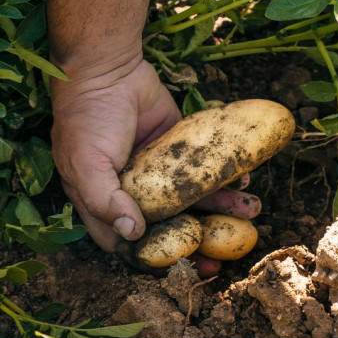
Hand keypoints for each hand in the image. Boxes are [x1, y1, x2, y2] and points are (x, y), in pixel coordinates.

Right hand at [50, 58, 260, 270]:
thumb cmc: (87, 119)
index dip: (155, 259)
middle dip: (197, 243)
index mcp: (103, 201)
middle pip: (168, 226)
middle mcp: (133, 191)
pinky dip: (223, 178)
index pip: (130, 242)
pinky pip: (204, 168)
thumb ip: (104, 201)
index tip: (184, 269)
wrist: (108, 68)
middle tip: (223, 260)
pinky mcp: (178, 147)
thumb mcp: (86, 164)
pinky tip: (245, 184)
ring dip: (220, 210)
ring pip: (192, 198)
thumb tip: (132, 234)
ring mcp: (157, 170)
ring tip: (251, 215)